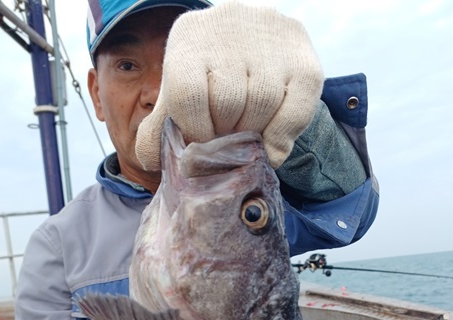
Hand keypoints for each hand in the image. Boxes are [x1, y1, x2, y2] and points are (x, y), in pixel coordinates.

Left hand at [136, 0, 323, 169]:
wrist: (255, 47)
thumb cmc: (208, 81)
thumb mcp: (177, 98)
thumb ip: (159, 129)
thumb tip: (147, 161)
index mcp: (189, 35)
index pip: (189, 94)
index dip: (196, 130)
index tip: (203, 139)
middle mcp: (231, 25)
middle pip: (227, 102)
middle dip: (225, 131)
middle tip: (227, 134)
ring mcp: (273, 40)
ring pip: (261, 106)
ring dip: (253, 133)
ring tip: (247, 132)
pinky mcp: (305, 61)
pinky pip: (294, 114)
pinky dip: (280, 139)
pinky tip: (270, 145)